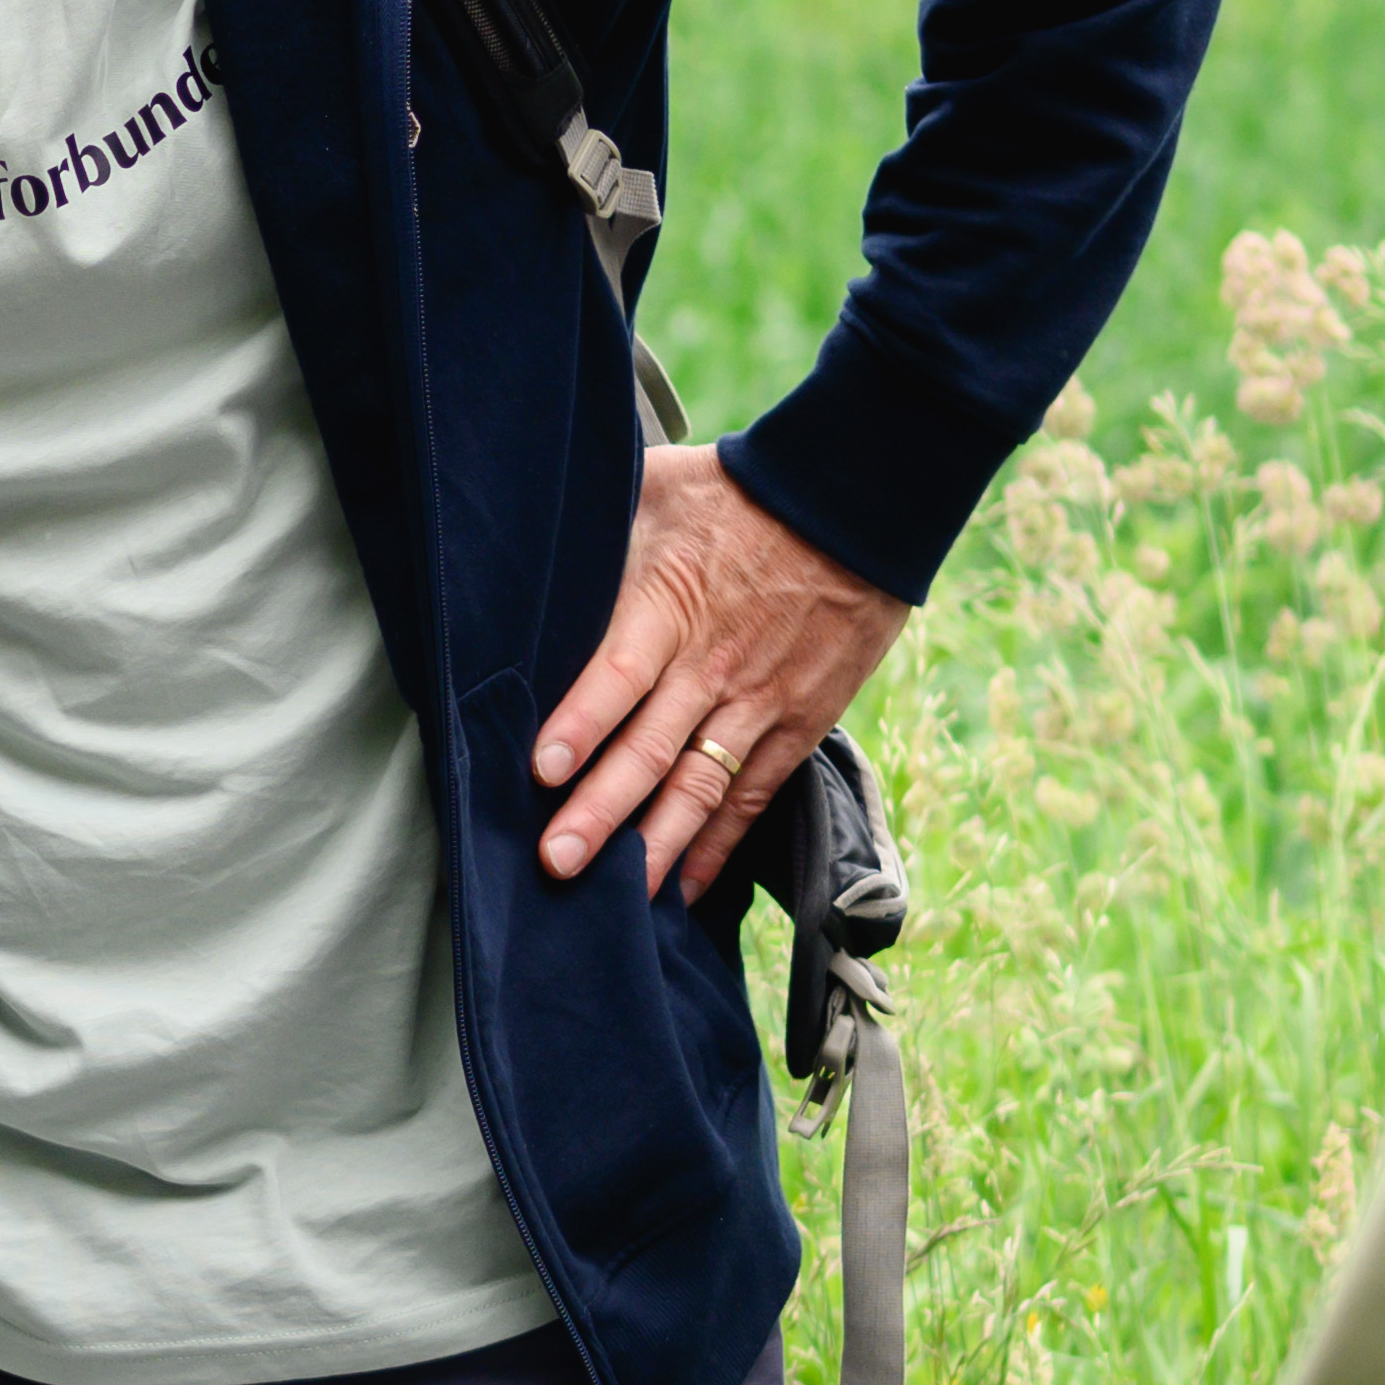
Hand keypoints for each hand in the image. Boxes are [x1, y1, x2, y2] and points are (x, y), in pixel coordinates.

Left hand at [530, 450, 913, 904]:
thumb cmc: (741, 491)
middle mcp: (712, 666)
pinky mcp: (798, 722)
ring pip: (700, 788)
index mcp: (670, 606)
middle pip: (651, 750)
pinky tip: (681, 888)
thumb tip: (529, 526)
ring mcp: (759, 701)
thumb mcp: (658, 485)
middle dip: (601, 812)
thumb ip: (598, 520)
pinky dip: (716, 845)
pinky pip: (751, 795)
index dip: (581, 724)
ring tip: (613, 899)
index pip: (618, 675)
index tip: (541, 769)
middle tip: (557, 863)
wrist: (854, 501)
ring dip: (654, 846)